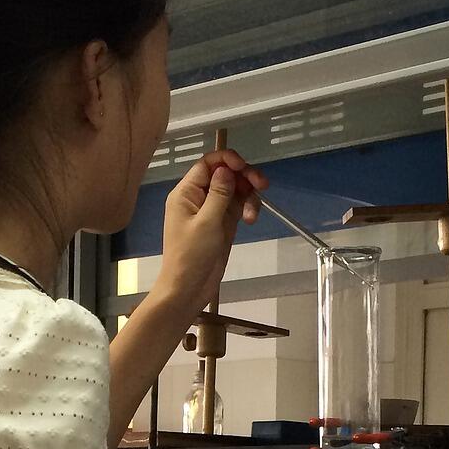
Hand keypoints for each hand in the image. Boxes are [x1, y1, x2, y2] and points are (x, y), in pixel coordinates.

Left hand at [153, 150, 268, 317]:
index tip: (244, 167)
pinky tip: (252, 220)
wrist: (188, 288)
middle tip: (262, 184)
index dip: (227, 160)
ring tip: (253, 215)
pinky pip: (239, 206)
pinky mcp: (223, 223)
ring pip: (235, 190)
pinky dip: (248, 209)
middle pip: (225, 174)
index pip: (207, 164)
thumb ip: (219, 194)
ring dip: (249, 196)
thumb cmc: (191, 256)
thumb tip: (226, 170)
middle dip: (244, 177)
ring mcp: (212, 210)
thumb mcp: (207, 222)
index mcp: (186, 193)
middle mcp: (198, 197)